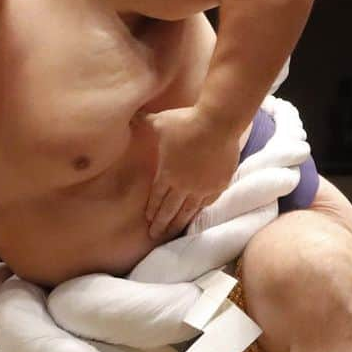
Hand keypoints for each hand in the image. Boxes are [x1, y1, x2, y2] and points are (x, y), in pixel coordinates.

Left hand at [137, 106, 240, 239]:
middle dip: (161, 224)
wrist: (218, 121)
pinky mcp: (220, 183)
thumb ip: (144, 121)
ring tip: (173, 233)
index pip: (157, 197)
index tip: (147, 220)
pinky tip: (197, 214)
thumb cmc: (186, 121)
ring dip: (180, 222)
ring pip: (189, 210)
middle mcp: (184, 185)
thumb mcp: (160, 121)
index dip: (152, 209)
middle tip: (154, 236)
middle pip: (170, 209)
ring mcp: (203, 186)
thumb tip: (131, 115)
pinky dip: (201, 209)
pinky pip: (209, 201)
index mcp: (167, 173)